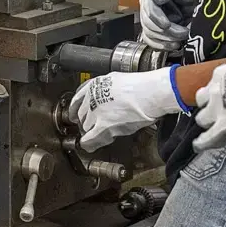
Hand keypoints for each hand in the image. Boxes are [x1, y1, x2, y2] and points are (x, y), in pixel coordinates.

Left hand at [68, 68, 182, 150]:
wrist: (150, 93)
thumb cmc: (142, 86)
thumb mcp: (117, 81)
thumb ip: (108, 90)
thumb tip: (109, 97)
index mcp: (95, 84)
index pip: (78, 99)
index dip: (76, 109)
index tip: (75, 114)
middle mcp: (92, 97)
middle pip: (82, 114)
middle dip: (86, 122)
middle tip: (91, 127)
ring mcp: (96, 111)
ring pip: (86, 127)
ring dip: (91, 132)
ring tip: (96, 136)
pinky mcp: (104, 125)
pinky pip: (90, 138)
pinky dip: (88, 143)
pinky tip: (88, 145)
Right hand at [138, 0, 201, 51]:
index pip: (148, 7)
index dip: (156, 18)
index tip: (167, 25)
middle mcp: (148, 4)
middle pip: (148, 22)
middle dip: (166, 31)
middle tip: (184, 33)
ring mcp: (150, 17)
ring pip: (149, 33)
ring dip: (166, 40)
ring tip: (182, 39)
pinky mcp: (155, 28)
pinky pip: (151, 40)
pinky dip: (161, 45)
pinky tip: (174, 46)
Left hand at [193, 60, 225, 152]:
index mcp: (220, 75)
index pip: (211, 86)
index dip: (215, 94)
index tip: (220, 98)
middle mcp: (214, 92)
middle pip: (203, 103)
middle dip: (209, 109)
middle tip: (215, 115)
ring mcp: (217, 111)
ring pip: (202, 120)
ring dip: (207, 125)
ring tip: (205, 135)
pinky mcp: (224, 130)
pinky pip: (209, 139)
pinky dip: (209, 143)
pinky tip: (210, 146)